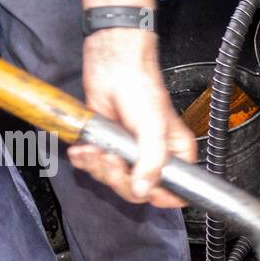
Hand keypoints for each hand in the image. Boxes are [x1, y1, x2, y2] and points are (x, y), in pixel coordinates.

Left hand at [68, 0, 192, 208]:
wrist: (112, 65)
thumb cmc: (141, 87)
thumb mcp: (154, 127)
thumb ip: (152, 162)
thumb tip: (143, 190)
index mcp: (175, 155)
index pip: (173, 191)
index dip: (158, 196)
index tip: (142, 189)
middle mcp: (152, 157)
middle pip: (137, 189)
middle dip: (118, 177)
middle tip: (112, 157)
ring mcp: (128, 153)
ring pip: (113, 180)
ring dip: (99, 167)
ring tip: (95, 147)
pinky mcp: (107, 145)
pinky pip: (95, 166)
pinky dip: (85, 160)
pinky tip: (84, 148)